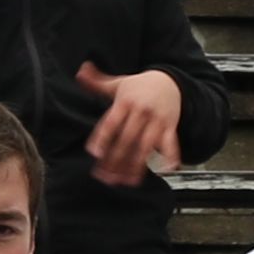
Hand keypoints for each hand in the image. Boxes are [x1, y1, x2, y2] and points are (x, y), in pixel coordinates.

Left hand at [79, 62, 183, 186]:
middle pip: (127, 139)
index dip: (102, 138)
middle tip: (105, 177)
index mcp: (125, 101)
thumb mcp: (118, 82)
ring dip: (136, 166)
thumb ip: (97, 82)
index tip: (95, 153)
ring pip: (145, 146)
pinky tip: (165, 170)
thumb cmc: (139, 86)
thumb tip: (80, 70)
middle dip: (116, 159)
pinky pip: (172, 143)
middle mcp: (141, 111)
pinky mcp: (170, 127)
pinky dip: (171, 156)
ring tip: (126, 182)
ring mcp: (157, 120)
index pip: (111, 122)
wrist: (170, 81)